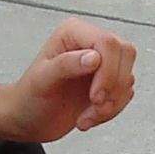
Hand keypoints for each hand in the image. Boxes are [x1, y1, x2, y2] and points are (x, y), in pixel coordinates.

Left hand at [7, 17, 136, 142]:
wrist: (27, 120)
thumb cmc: (28, 98)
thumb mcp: (41, 81)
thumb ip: (66, 65)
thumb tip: (94, 58)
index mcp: (74, 33)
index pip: (108, 43)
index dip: (108, 71)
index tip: (94, 97)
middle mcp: (91, 43)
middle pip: (126, 54)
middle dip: (114, 87)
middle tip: (94, 107)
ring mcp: (102, 63)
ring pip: (127, 77)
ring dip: (111, 104)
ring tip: (85, 119)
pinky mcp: (107, 82)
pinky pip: (125, 93)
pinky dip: (111, 111)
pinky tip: (88, 118)